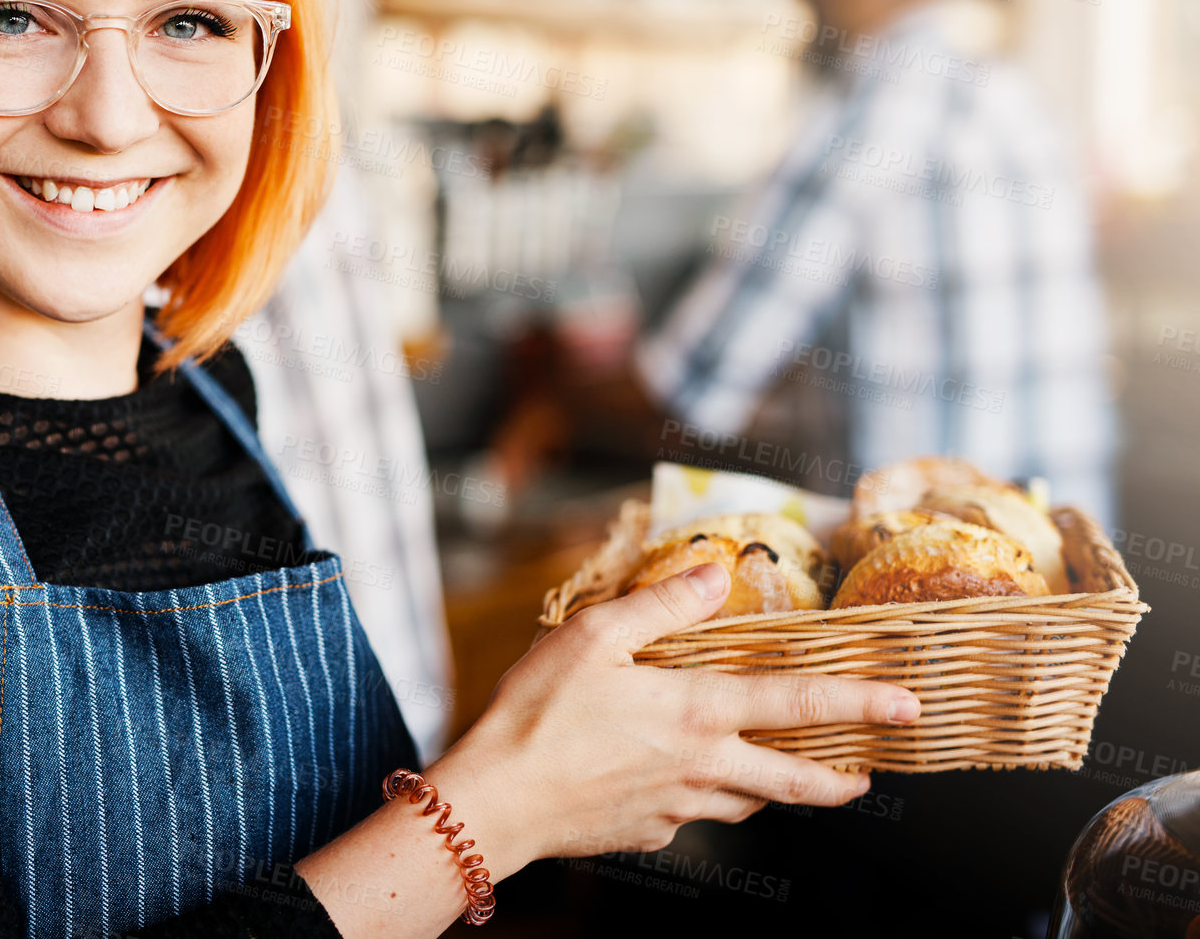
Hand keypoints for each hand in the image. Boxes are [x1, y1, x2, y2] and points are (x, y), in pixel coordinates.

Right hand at [423, 562, 918, 877]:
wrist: (497, 801)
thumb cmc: (538, 713)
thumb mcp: (594, 636)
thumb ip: (663, 603)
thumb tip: (718, 571)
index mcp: (697, 710)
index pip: (798, 702)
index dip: (860, 700)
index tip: (906, 704)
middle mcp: (703, 764)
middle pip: (796, 778)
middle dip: (841, 777)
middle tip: (869, 771)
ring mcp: (679, 806)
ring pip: (750, 800)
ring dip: (779, 787)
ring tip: (787, 771)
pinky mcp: (649, 832)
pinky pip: (696, 815)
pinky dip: (708, 797)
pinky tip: (686, 781)